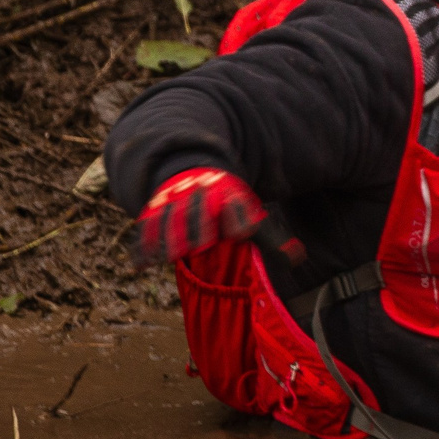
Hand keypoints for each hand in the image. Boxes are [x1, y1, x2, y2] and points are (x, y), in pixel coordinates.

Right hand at [132, 168, 301, 266]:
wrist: (193, 172)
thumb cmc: (226, 205)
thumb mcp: (250, 214)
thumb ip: (271, 240)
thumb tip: (297, 260)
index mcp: (228, 197)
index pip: (235, 210)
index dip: (239, 220)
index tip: (241, 233)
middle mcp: (200, 198)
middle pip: (198, 217)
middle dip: (198, 229)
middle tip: (198, 247)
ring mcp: (175, 202)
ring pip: (169, 222)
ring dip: (169, 238)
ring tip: (170, 257)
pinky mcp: (154, 211)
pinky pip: (146, 229)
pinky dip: (142, 247)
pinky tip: (140, 266)